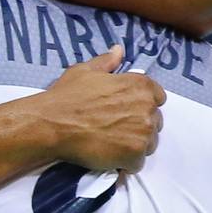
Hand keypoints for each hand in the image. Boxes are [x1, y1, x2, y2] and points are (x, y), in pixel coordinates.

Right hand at [32, 46, 165, 172]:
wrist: (53, 124)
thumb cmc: (68, 95)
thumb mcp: (85, 71)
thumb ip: (107, 62)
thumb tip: (119, 49)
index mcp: (140, 85)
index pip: (158, 97)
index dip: (142, 104)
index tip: (126, 110)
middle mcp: (147, 108)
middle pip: (155, 121)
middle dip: (139, 125)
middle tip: (115, 127)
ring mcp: (143, 133)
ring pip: (149, 143)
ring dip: (134, 144)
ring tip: (111, 142)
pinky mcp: (135, 155)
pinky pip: (138, 162)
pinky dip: (125, 162)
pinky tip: (109, 155)